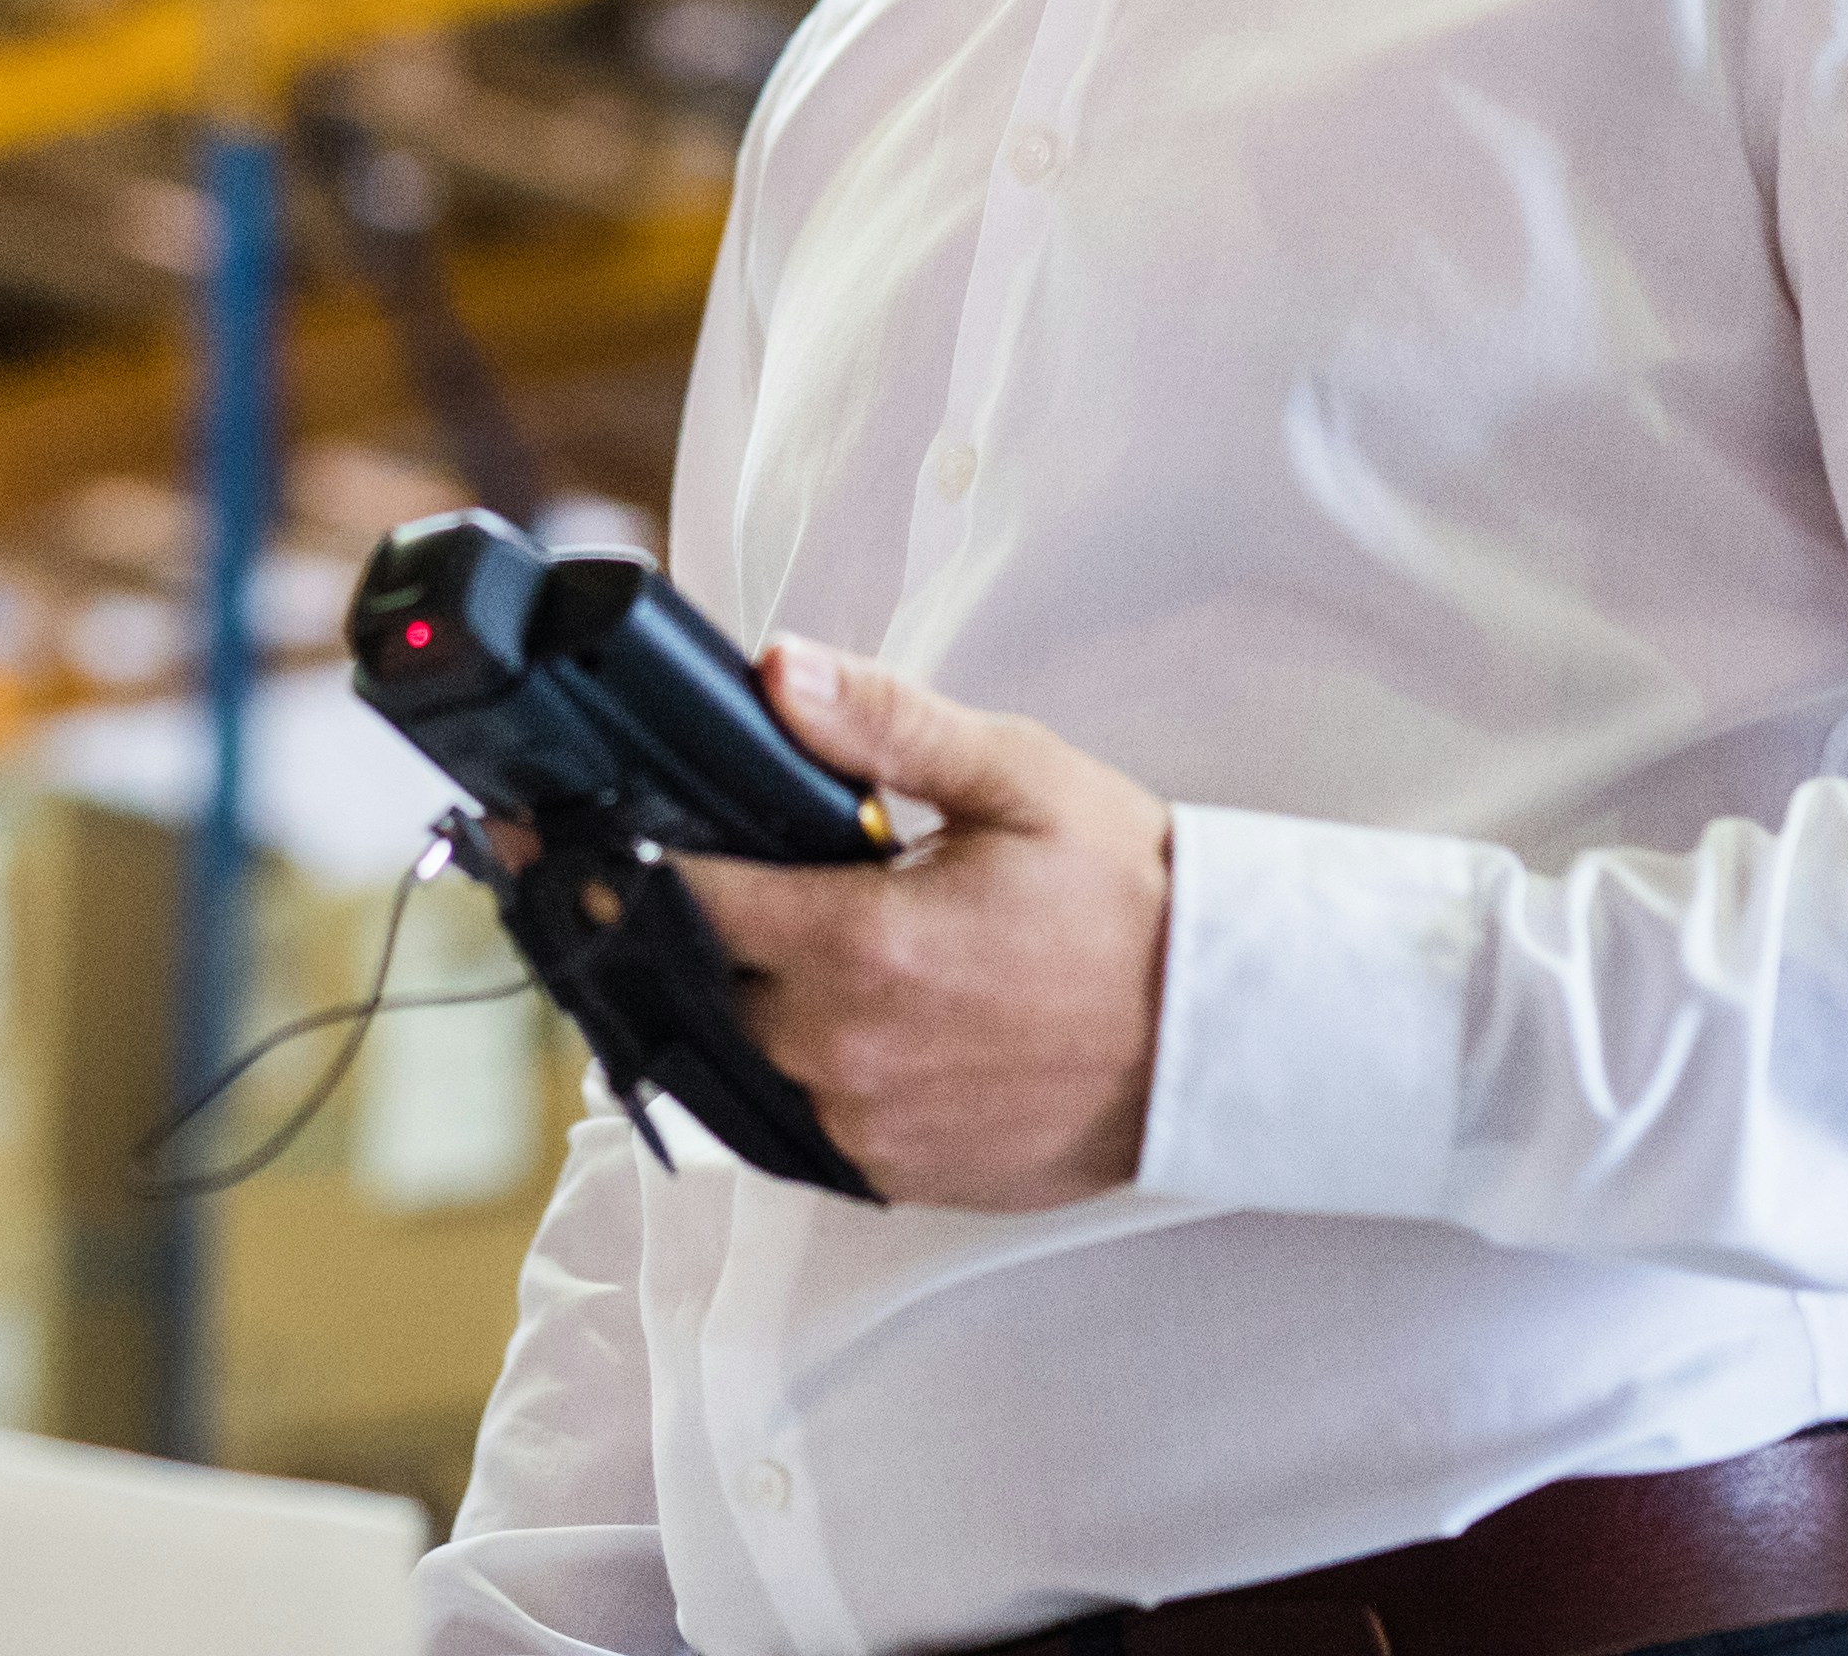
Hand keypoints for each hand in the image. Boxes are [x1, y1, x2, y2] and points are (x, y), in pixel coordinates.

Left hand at [677, 642, 1172, 1210]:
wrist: (1224, 1034)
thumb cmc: (1130, 901)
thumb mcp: (1017, 777)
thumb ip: (883, 723)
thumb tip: (778, 671)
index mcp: (860, 943)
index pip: (686, 900)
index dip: (642, 860)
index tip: (623, 835)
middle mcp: (845, 1050)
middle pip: (707, 982)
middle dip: (720, 930)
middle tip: (773, 883)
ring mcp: (868, 1126)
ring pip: (749, 1058)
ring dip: (766, 1004)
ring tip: (833, 953)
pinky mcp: (898, 1176)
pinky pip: (805, 1122)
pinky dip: (817, 1069)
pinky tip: (874, 1021)